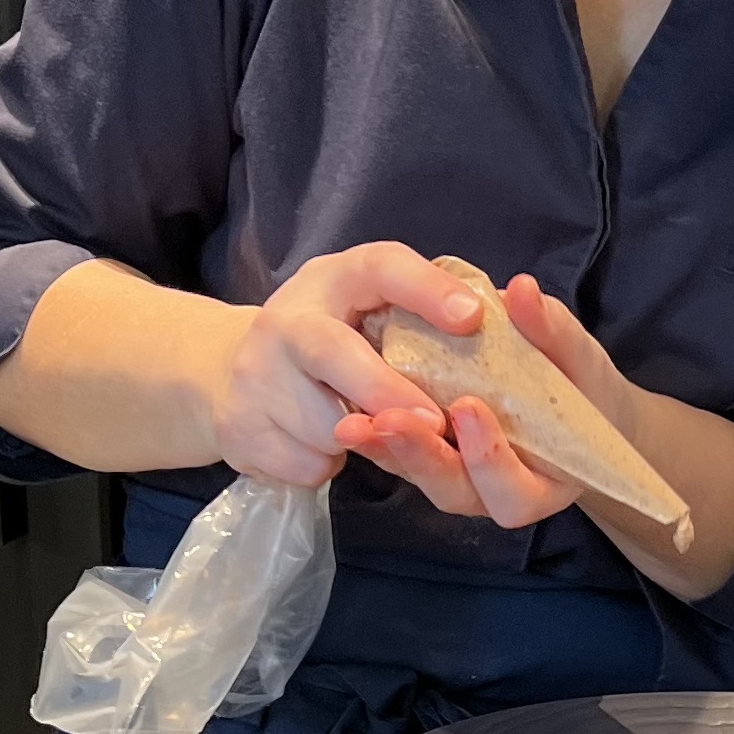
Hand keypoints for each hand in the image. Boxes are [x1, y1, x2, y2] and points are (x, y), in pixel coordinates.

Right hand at [207, 242, 483, 487]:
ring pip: (325, 424)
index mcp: (333, 279)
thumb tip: (511, 311)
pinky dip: (329, 465)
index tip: (472, 316)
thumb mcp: (365, 304)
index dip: (424, 290)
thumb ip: (421, 307)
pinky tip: (328, 447)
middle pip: (331, 352)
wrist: (223, 375)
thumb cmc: (329, 335)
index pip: (379, 268)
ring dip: (363, 438)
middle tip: (435, 418)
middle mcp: (286, 320)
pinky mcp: (241, 430)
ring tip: (369, 427)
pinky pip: (307, 464)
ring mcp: (255, 377)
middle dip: (385, 389)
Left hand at [333, 273, 624, 528]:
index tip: (469, 407)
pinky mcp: (427, 457)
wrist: (568, 394)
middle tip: (390, 419)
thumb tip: (521, 290)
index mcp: (546, 482)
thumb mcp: (575, 355)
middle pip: (457, 492)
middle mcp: (497, 492)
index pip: (516, 494)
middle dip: (422, 457)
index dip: (491, 460)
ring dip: (386, 449)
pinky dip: (374, 436)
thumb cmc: (579, 381)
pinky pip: (397, 455)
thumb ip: (550, 331)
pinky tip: (348, 408)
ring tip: (354, 420)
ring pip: (419, 477)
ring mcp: (459, 478)